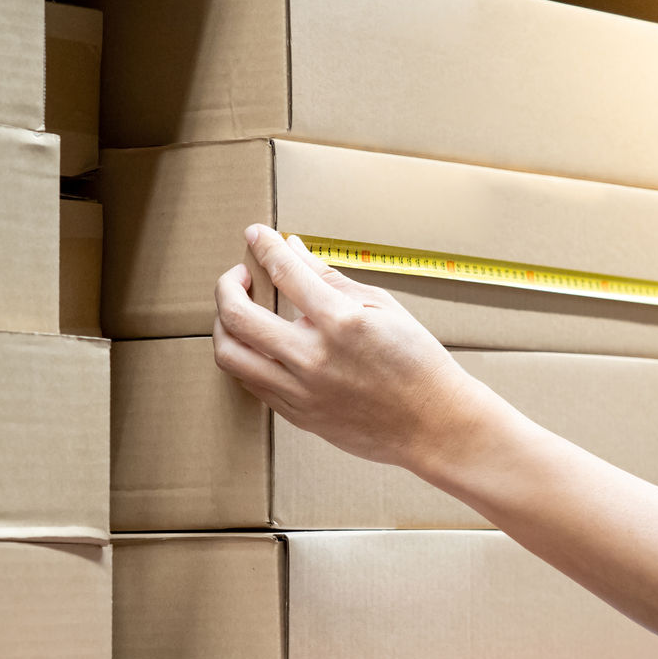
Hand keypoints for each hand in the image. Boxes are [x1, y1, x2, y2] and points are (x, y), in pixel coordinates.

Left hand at [212, 224, 479, 470]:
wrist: (433, 425)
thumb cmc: (418, 363)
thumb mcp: (383, 308)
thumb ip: (332, 279)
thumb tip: (295, 249)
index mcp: (342, 323)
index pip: (285, 272)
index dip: (264, 246)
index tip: (256, 234)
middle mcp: (313, 358)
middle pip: (238, 316)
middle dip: (228, 285)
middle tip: (239, 276)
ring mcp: (301, 392)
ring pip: (230, 354)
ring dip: (224, 324)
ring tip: (238, 311)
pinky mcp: (298, 415)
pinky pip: (250, 382)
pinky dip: (245, 355)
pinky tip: (259, 344)